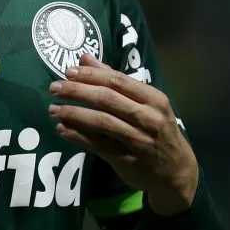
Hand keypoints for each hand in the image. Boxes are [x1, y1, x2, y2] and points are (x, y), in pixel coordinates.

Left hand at [48, 53, 198, 214]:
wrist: (176, 171)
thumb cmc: (157, 129)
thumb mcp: (145, 103)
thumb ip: (115, 80)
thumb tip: (85, 58)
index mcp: (153, 99)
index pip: (117, 80)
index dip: (90, 75)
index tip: (68, 72)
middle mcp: (148, 118)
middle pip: (107, 99)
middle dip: (77, 91)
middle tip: (54, 87)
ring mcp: (138, 140)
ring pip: (101, 122)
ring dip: (74, 114)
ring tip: (53, 109)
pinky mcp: (127, 160)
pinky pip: (98, 145)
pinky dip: (78, 136)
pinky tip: (62, 129)